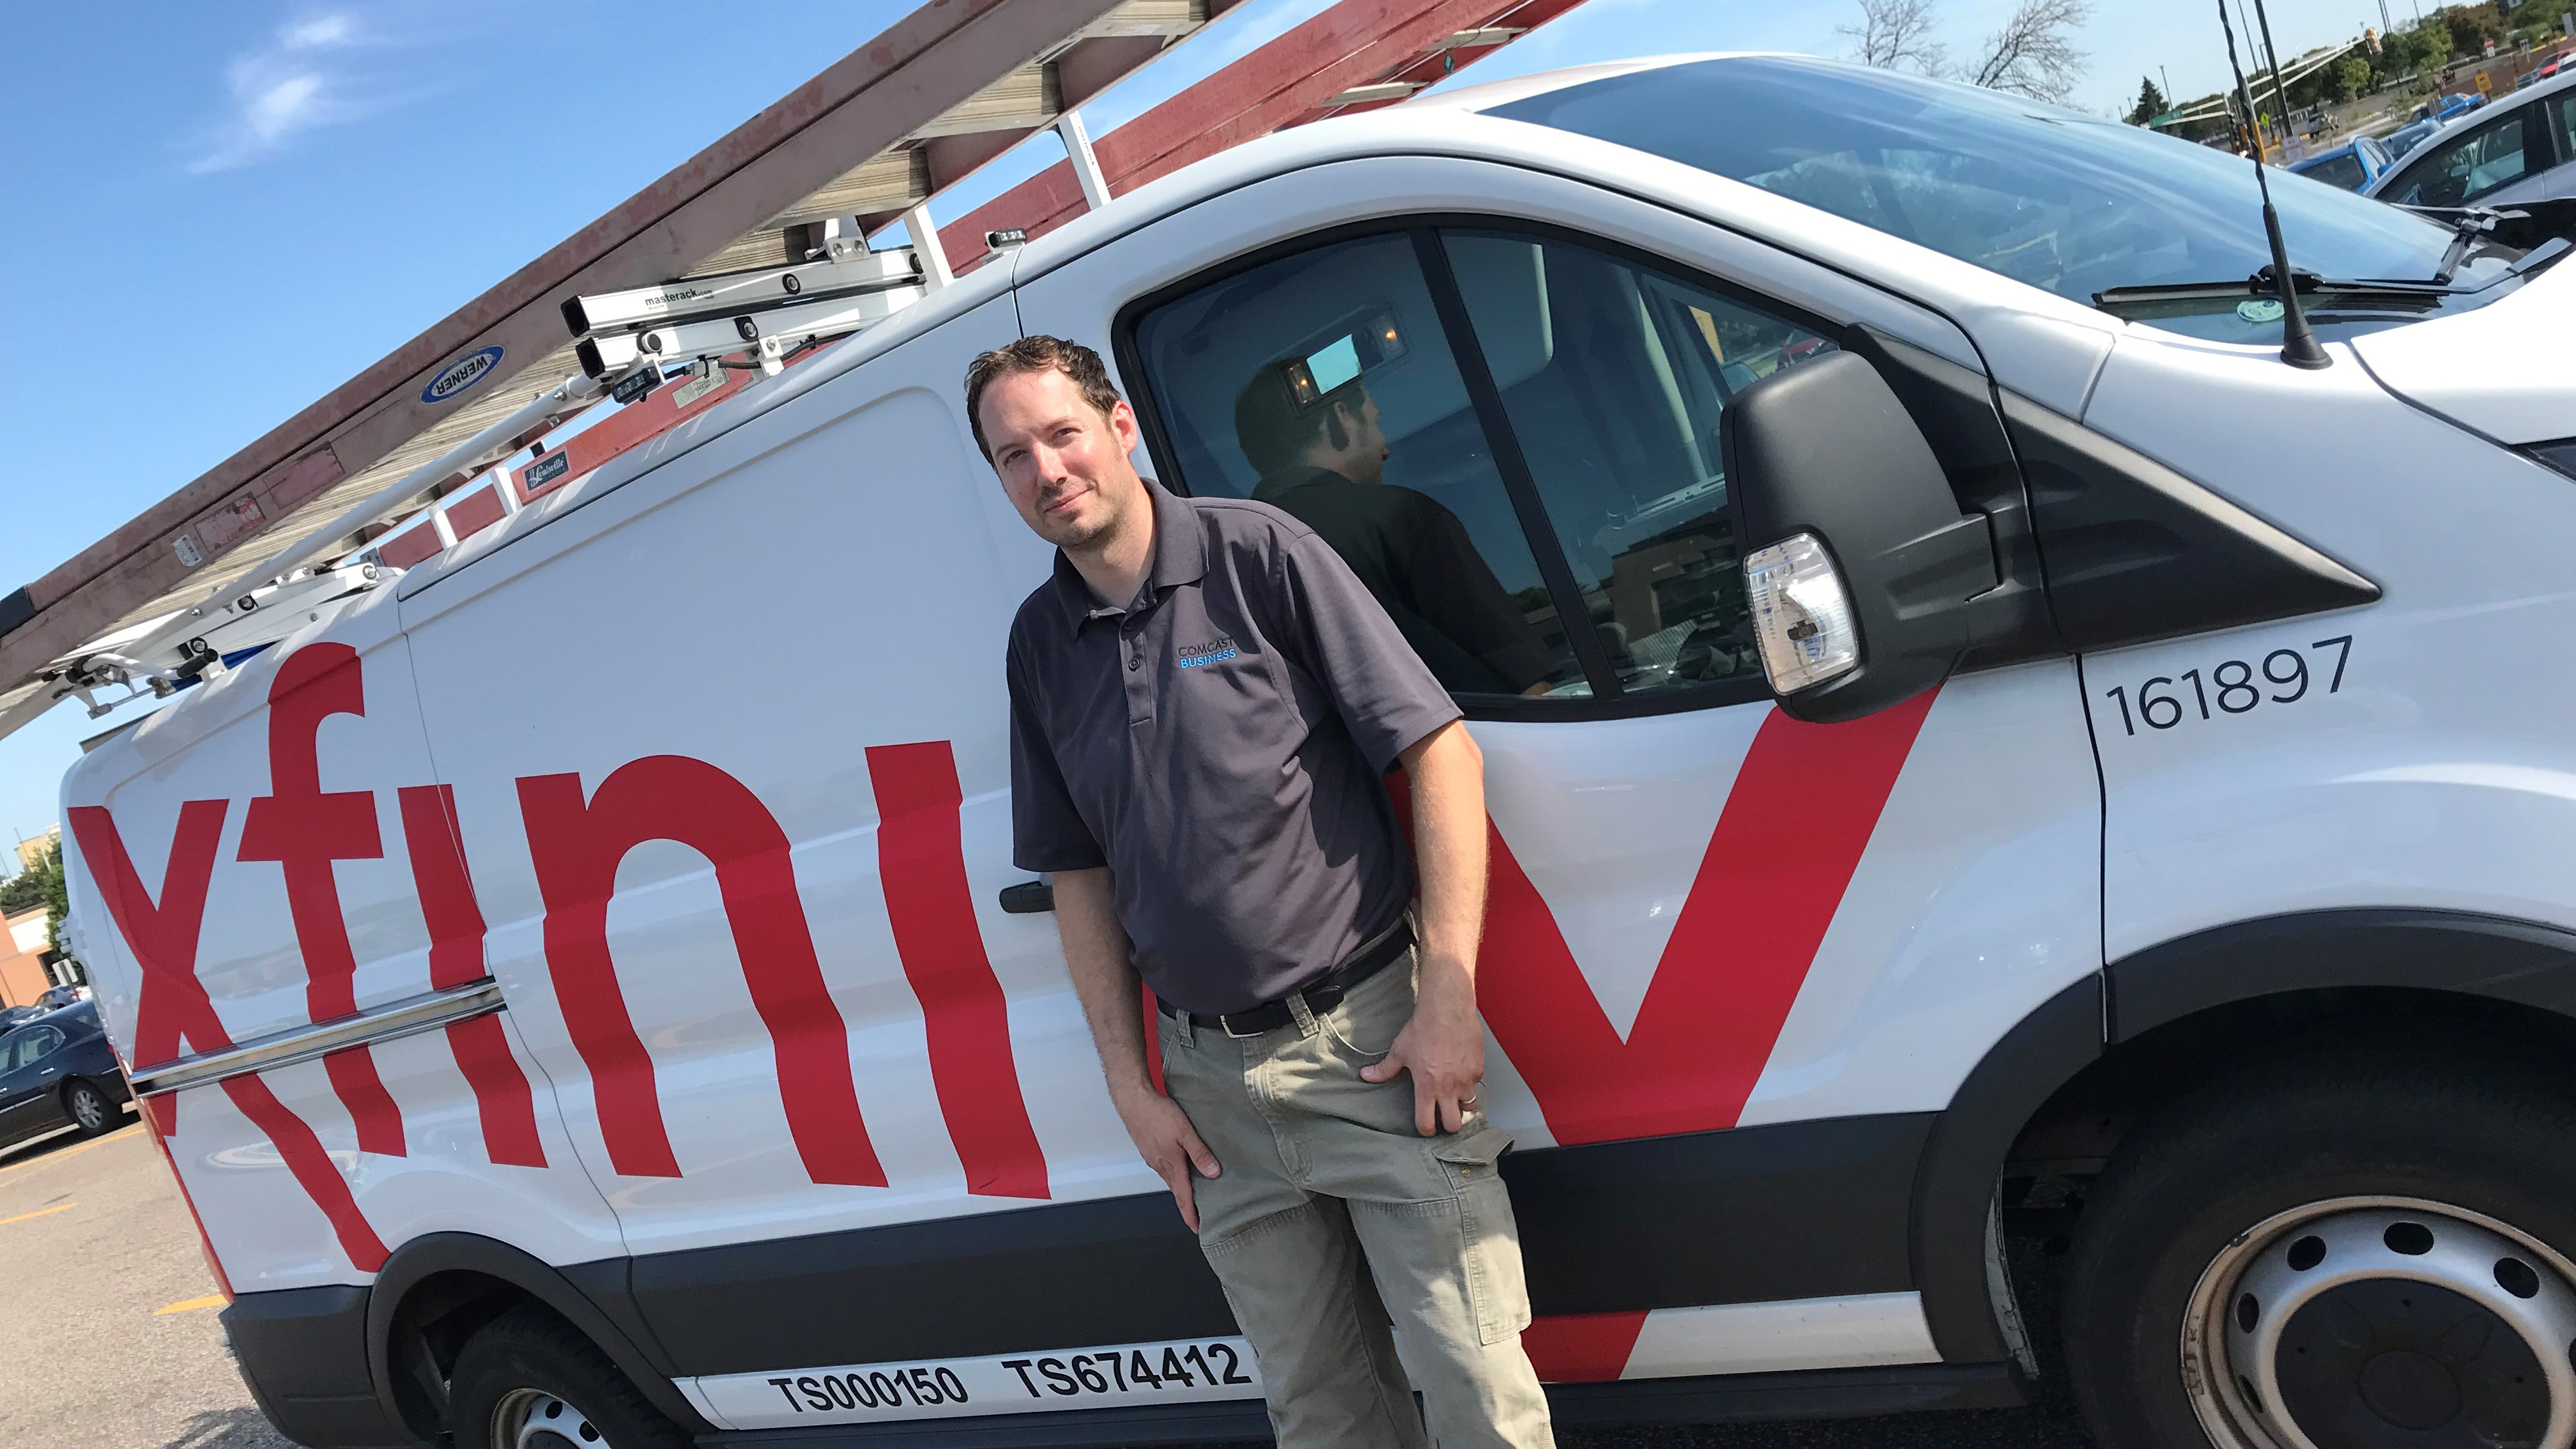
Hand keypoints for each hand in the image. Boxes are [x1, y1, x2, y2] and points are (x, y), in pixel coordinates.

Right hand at [1113, 1084, 1219, 1230]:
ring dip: (1181, 1186)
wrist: (1132, 1099)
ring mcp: (1152, 1157)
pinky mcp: (1148, 1148)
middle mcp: (1160, 1165)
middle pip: (1176, 1190)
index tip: (1198, 1228)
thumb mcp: (1185, 1132)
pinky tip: (1179, 1164)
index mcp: (1171, 1165)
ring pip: (1170, 1177)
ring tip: (1194, 1189)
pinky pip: (1163, 1166)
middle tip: (1200, 1212)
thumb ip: (1200, 1153)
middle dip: (1188, 1203)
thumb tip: (1214, 1173)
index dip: (1191, 1215)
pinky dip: (1173, 1171)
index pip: (1183, 1198)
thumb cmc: (1158, 1113)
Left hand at [1361, 957, 1485, 1135]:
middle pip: (1453, 1125)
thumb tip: (1366, 1075)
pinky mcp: (1479, 1068)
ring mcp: (1466, 1079)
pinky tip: (1461, 1071)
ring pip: (1468, 1106)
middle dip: (1447, 1124)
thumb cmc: (1423, 1028)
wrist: (1447, 1009)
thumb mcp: (1400, 1050)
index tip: (1425, 1125)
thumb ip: (1385, 1069)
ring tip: (1453, 1093)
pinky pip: (1476, 1083)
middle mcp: (1448, 1088)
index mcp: (1427, 1087)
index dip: (1425, 1129)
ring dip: (1461, 1103)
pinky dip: (1469, 1081)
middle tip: (1443, 1115)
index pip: (1427, 1124)